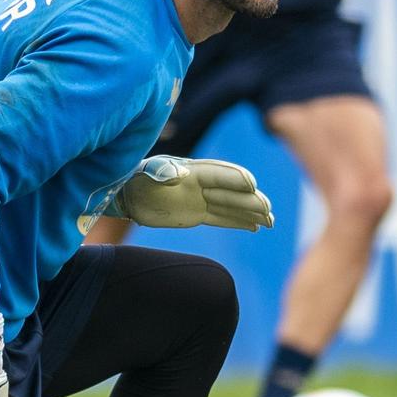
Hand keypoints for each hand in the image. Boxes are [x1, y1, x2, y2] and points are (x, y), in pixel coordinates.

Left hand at [111, 155, 273, 230]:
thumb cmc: (135, 179)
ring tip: (271, 220)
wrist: (125, 193)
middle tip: (268, 210)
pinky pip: (222, 218)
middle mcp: (200, 184)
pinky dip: (239, 222)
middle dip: (250, 200)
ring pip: (231, 206)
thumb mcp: (146, 175)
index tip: (252, 185)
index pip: (218, 174)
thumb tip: (179, 174)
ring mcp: (200, 199)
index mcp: (191, 171)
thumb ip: (162, 173)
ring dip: (251, 212)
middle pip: (230, 192)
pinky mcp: (196, 213)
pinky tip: (256, 226)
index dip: (234, 178)